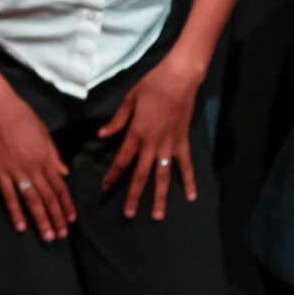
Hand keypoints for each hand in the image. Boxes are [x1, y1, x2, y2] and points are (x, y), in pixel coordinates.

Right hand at [0, 85, 73, 240]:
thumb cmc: (22, 116)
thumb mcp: (44, 133)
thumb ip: (54, 155)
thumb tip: (65, 172)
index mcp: (46, 158)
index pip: (60, 187)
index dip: (67, 205)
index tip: (71, 219)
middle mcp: (34, 167)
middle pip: (49, 198)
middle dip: (57, 218)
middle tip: (62, 235)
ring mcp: (17, 171)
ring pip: (33, 201)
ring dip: (42, 220)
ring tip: (48, 236)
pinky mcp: (0, 172)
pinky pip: (9, 196)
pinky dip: (15, 212)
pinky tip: (21, 226)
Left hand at [96, 52, 201, 218]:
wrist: (179, 78)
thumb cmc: (152, 85)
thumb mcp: (129, 100)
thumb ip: (117, 121)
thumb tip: (102, 135)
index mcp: (136, 133)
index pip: (121, 160)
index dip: (112, 175)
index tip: (105, 188)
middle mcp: (152, 143)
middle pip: (141, 175)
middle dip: (134, 196)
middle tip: (129, 215)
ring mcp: (169, 145)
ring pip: (163, 176)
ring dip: (160, 197)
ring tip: (158, 216)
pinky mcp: (183, 142)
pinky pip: (185, 165)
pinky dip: (189, 181)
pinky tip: (191, 196)